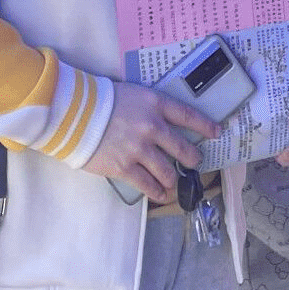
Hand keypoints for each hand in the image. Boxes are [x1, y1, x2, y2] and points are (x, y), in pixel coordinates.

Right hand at [81, 82, 218, 204]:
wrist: (72, 114)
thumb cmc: (98, 100)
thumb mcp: (130, 95)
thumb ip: (148, 108)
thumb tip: (160, 123)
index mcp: (154, 104)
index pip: (187, 115)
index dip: (204, 125)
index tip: (216, 132)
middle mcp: (152, 127)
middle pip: (182, 148)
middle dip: (192, 159)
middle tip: (194, 162)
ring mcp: (139, 149)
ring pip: (167, 171)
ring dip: (173, 179)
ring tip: (173, 182)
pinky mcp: (124, 167)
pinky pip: (148, 185)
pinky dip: (157, 192)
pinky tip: (161, 195)